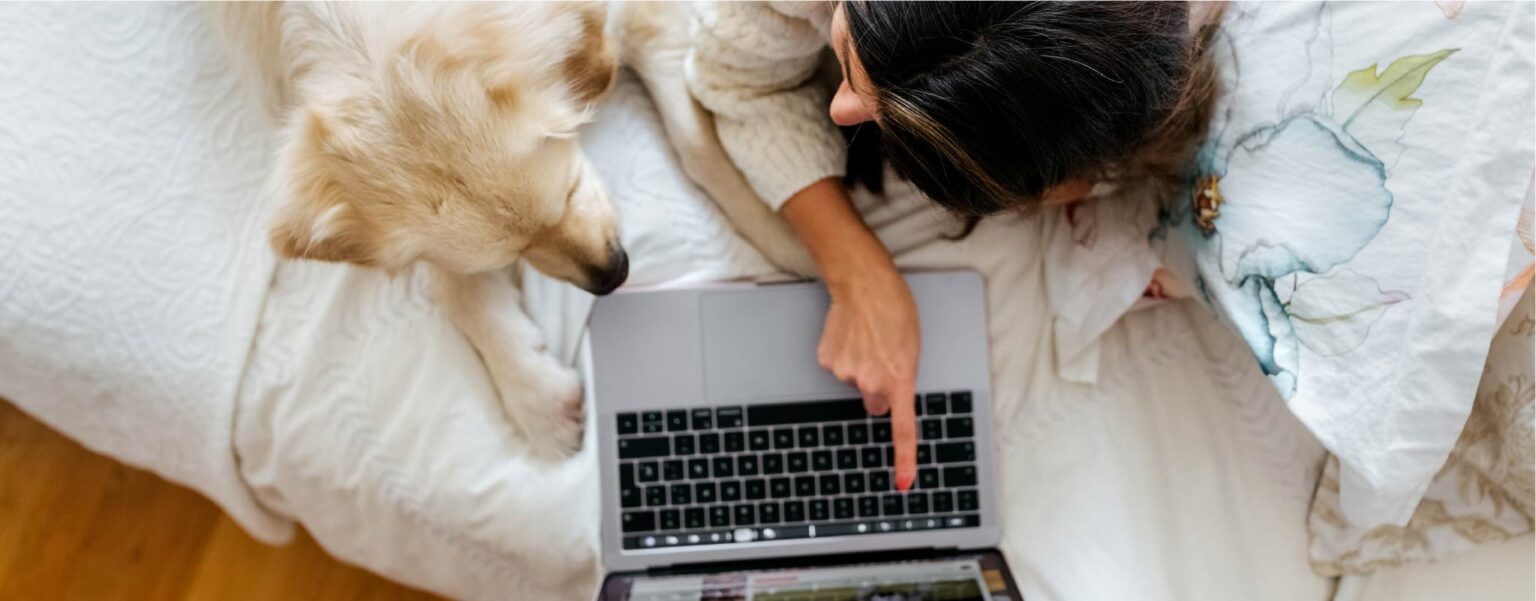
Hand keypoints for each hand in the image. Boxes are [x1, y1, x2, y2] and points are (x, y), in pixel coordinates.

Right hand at [820, 267, 920, 490]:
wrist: (864, 284)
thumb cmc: (895, 310)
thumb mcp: (911, 348)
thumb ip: (900, 377)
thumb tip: (883, 394)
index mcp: (899, 380)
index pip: (902, 429)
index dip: (903, 459)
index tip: (902, 483)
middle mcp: (871, 383)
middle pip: (874, 401)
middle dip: (877, 388)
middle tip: (882, 359)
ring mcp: (846, 374)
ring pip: (854, 382)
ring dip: (861, 365)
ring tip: (867, 338)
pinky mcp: (827, 362)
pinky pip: (837, 367)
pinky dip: (843, 354)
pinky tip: (849, 335)